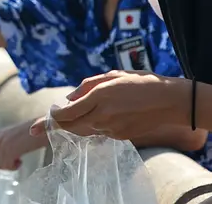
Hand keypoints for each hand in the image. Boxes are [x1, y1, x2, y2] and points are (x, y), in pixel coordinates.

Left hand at [0, 120, 46, 169]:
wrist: (45, 127)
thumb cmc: (35, 132)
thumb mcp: (16, 137)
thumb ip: (8, 144)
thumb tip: (4, 158)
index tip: (4, 160)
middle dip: (1, 164)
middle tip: (12, 162)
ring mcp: (4, 143)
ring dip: (9, 167)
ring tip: (19, 161)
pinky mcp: (12, 148)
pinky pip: (6, 165)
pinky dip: (13, 167)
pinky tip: (21, 161)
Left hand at [28, 71, 188, 140]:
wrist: (169, 101)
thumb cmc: (141, 82)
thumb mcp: (112, 75)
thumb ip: (87, 86)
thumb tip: (69, 99)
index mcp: (99, 96)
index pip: (67, 113)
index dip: (51, 118)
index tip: (42, 119)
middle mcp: (103, 115)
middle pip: (71, 127)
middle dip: (56, 126)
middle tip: (43, 124)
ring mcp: (112, 128)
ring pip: (84, 131)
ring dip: (74, 125)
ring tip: (67, 117)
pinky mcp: (120, 136)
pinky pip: (99, 132)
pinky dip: (92, 126)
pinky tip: (96, 117)